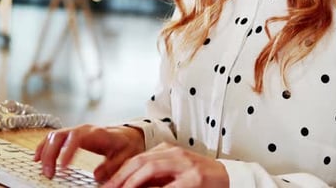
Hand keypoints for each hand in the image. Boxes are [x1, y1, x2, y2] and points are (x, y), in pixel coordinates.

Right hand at [34, 124, 144, 180]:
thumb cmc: (126, 145)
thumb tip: (97, 175)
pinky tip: (37, 158)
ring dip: (44, 152)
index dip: (67, 151)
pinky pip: (52, 138)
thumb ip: (112, 165)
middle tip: (49, 173)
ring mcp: (76, 131)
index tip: (62, 167)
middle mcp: (83, 130)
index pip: (76, 138)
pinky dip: (43, 147)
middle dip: (50, 154)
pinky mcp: (71, 136)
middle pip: (59, 136)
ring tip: (44, 170)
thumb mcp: (125, 156)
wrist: (128, 135)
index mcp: (96, 133)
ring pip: (53, 136)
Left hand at [103, 142, 228, 187]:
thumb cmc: (200, 178)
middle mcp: (174, 154)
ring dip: (132, 182)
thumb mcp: (174, 173)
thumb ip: (155, 178)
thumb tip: (130, 186)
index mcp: (167, 151)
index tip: (106, 185)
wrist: (229, 178)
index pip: (137, 159)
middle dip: (120, 177)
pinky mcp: (194, 177)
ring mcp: (185, 164)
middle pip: (139, 161)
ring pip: (150, 168)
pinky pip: (170, 186)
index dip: (119, 173)